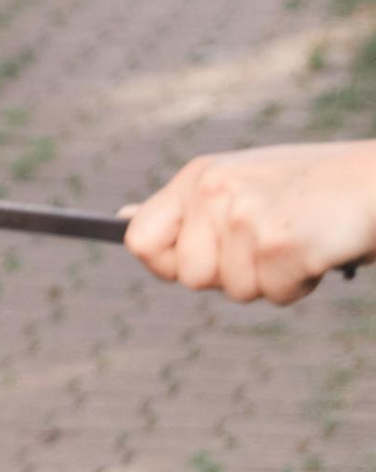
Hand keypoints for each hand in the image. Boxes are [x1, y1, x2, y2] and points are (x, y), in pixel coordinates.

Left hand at [122, 143, 375, 304]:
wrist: (375, 182)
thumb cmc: (310, 190)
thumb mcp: (238, 184)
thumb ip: (186, 207)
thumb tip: (121, 218)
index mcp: (199, 177)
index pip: (139, 239)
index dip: (165, 264)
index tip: (200, 262)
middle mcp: (215, 192)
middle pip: (189, 277)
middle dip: (231, 275)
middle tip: (269, 243)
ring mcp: (246, 216)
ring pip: (235, 290)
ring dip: (271, 279)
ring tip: (298, 239)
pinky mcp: (280, 242)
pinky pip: (276, 294)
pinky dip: (300, 284)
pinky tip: (318, 249)